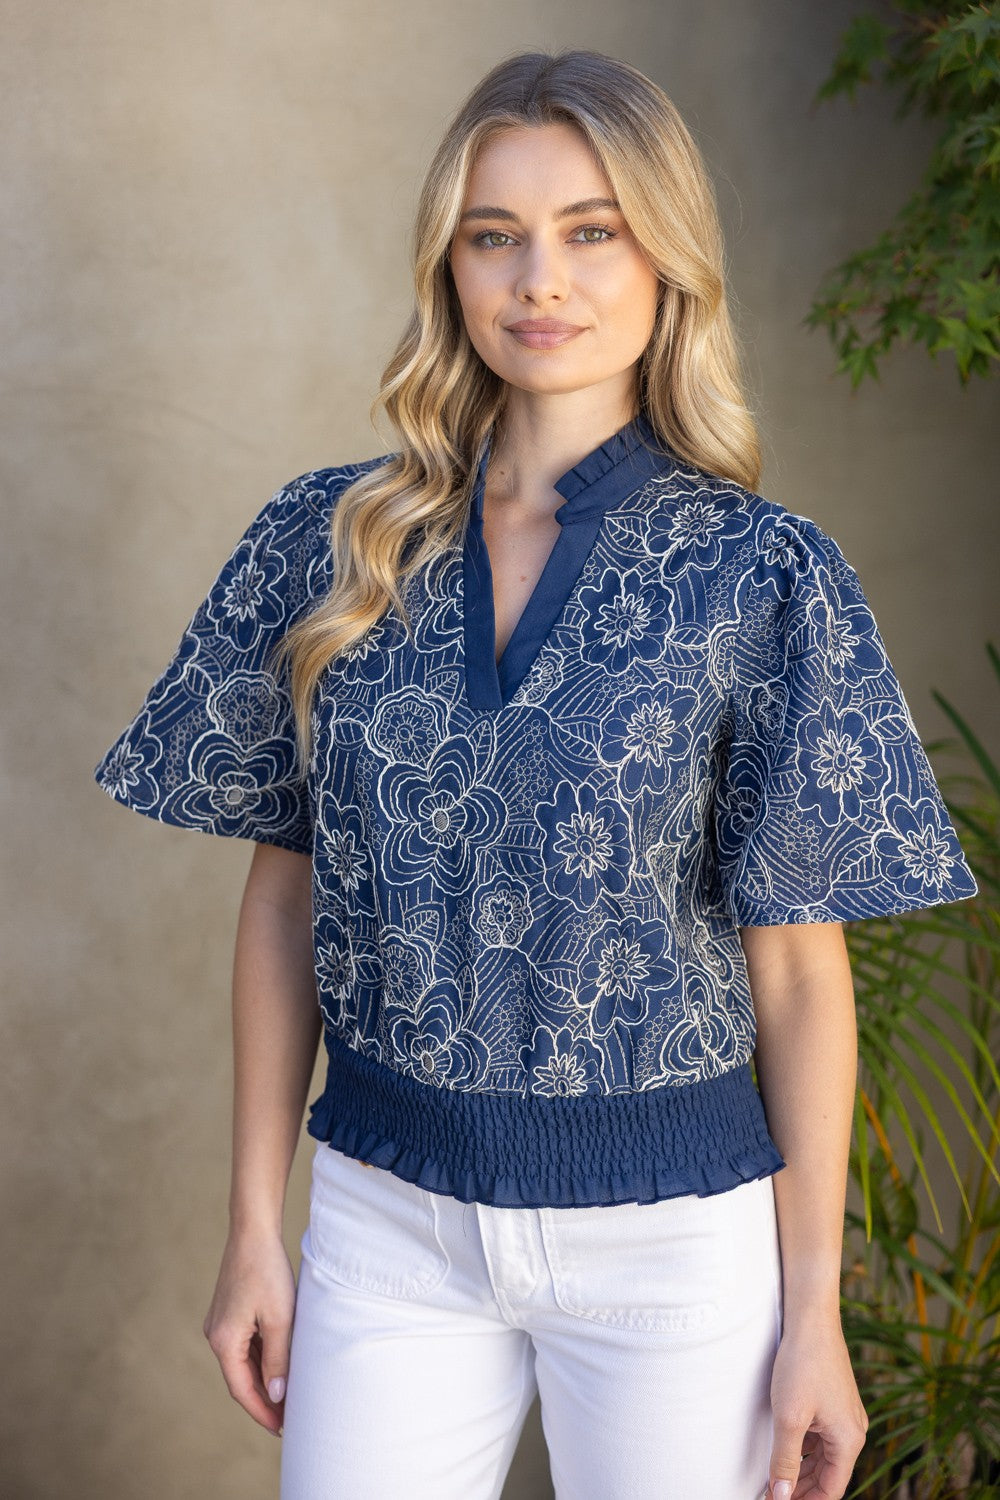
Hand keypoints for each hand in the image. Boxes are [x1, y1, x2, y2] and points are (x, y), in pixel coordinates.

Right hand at [202, 1225, 296, 1436]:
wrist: (253, 1231)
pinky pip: (245, 1345)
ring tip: (289, 1396)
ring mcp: (220, 1323)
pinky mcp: (228, 1312)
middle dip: (264, 1400)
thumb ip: (278, 1359)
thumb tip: (277, 1396)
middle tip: (289, 1419)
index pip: (242, 1390)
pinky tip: (279, 1364)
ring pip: (243, 1362)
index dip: (262, 1412)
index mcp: (224, 1341)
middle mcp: (215, 1336)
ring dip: (263, 1379)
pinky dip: (261, 1358)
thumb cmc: (268, 1272)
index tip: (281, 1430)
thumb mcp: (280, 1319)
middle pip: (240, 1379)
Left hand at [766, 1319, 868, 1498]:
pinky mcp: (833, 1402)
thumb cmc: (803, 1364)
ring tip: (773, 1481)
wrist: (811, 1320)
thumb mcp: (789, 1417)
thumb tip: (781, 1495)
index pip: (831, 1490)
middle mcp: (853, 1431)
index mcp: (849, 1440)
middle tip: (771, 1495)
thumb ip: (785, 1460)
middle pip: (828, 1475)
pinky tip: (784, 1453)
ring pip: (822, 1457)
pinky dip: (802, 1450)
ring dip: (800, 1471)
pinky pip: (820, 1437)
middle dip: (800, 1489)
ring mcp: (844, 1416)